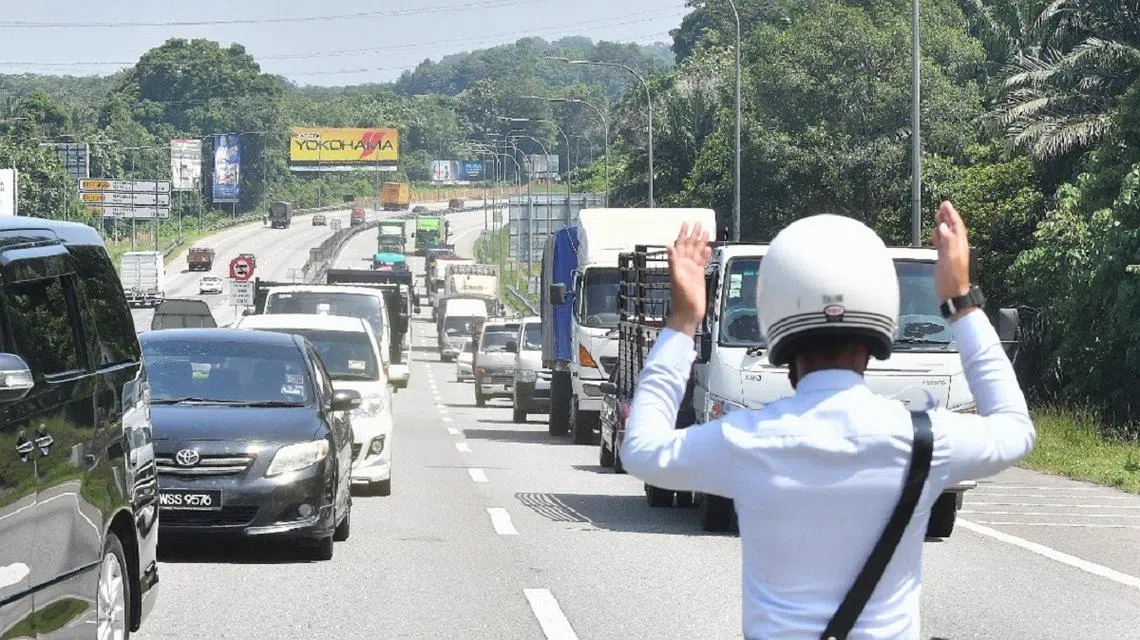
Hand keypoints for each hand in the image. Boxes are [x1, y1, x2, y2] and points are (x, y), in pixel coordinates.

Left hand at [665, 222, 711, 336]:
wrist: (688, 313)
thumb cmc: (682, 299)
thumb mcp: (677, 279)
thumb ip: (673, 263)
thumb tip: (669, 247)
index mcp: (679, 264)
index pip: (681, 244)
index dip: (683, 233)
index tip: (686, 223)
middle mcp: (685, 265)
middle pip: (690, 245)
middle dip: (694, 234)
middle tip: (698, 223)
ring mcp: (692, 271)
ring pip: (697, 252)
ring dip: (700, 242)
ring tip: (706, 231)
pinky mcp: (699, 276)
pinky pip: (702, 262)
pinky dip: (705, 254)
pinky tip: (708, 249)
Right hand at [931, 200, 972, 306]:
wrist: (952, 296)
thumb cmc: (952, 280)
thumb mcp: (950, 259)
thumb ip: (948, 241)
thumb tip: (942, 227)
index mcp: (959, 245)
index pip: (956, 225)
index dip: (951, 214)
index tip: (945, 204)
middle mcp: (956, 247)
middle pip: (952, 228)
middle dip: (947, 216)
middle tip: (942, 206)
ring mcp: (950, 253)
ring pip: (947, 234)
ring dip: (943, 224)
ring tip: (938, 216)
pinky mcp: (944, 260)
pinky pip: (941, 243)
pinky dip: (938, 236)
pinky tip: (935, 234)